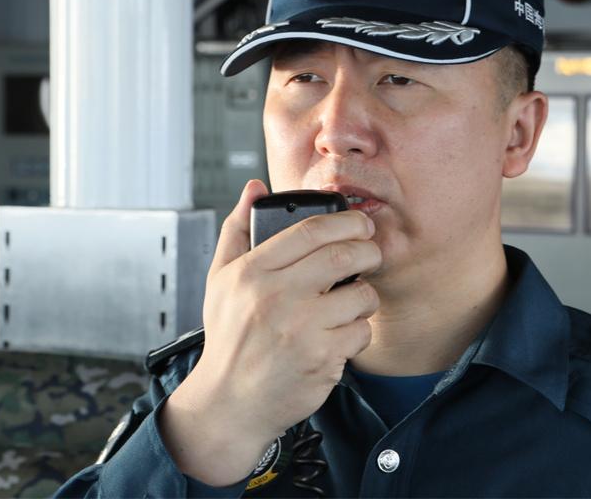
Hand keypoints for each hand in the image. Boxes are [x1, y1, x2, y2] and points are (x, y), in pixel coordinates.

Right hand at [158, 180, 380, 485]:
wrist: (229, 403)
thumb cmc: (229, 337)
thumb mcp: (220, 279)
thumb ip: (237, 228)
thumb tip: (255, 186)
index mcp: (252, 271)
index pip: (309, 230)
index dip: (344, 220)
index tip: (358, 222)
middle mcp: (275, 296)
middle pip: (343, 255)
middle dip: (368, 250)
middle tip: (370, 253)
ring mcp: (300, 329)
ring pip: (360, 294)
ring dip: (365, 294)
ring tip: (352, 299)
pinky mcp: (321, 358)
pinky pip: (361, 331)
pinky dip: (358, 330)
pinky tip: (341, 333)